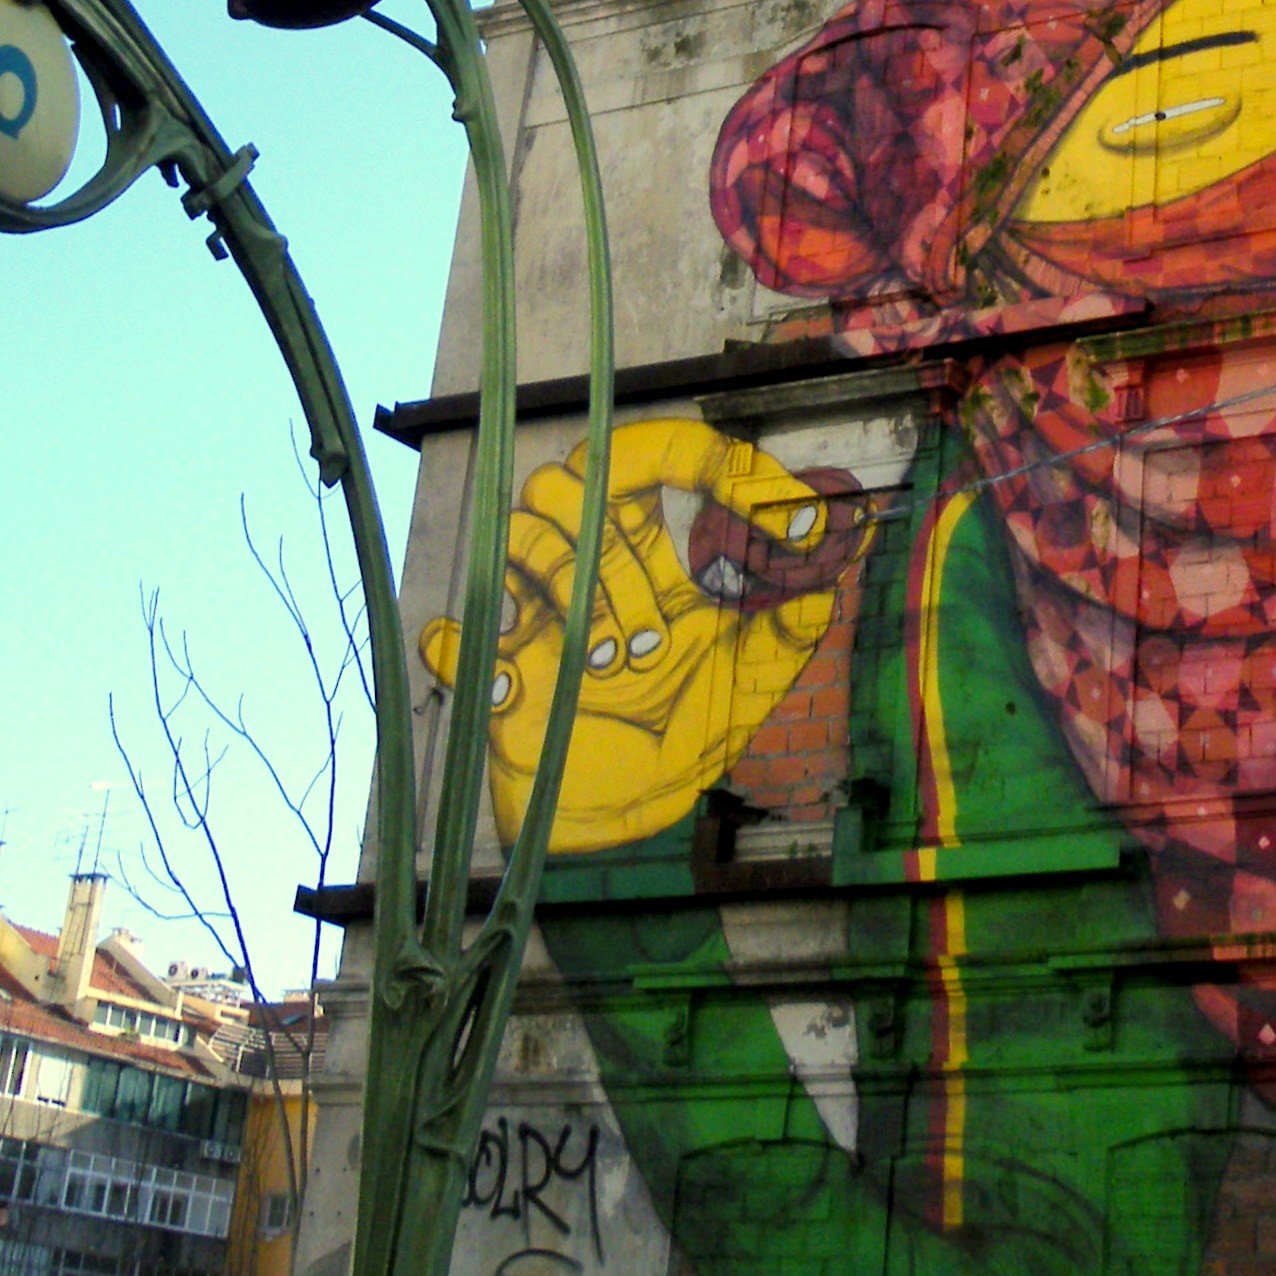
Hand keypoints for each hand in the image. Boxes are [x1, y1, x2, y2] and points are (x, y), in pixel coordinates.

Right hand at [421, 417, 866, 852]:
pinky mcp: (493, 669)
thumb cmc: (680, 739)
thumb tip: (823, 582)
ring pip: (525, 533)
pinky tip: (513, 683)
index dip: (725, 465)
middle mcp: (593, 565)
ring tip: (612, 666)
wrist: (622, 818)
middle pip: (576, 476)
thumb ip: (785, 635)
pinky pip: (452, 635)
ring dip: (573, 591)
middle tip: (651, 632)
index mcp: (656, 555)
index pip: (671, 457)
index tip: (782, 523)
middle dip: (617, 542)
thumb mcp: (749, 688)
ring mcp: (538, 612)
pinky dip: (465, 648)